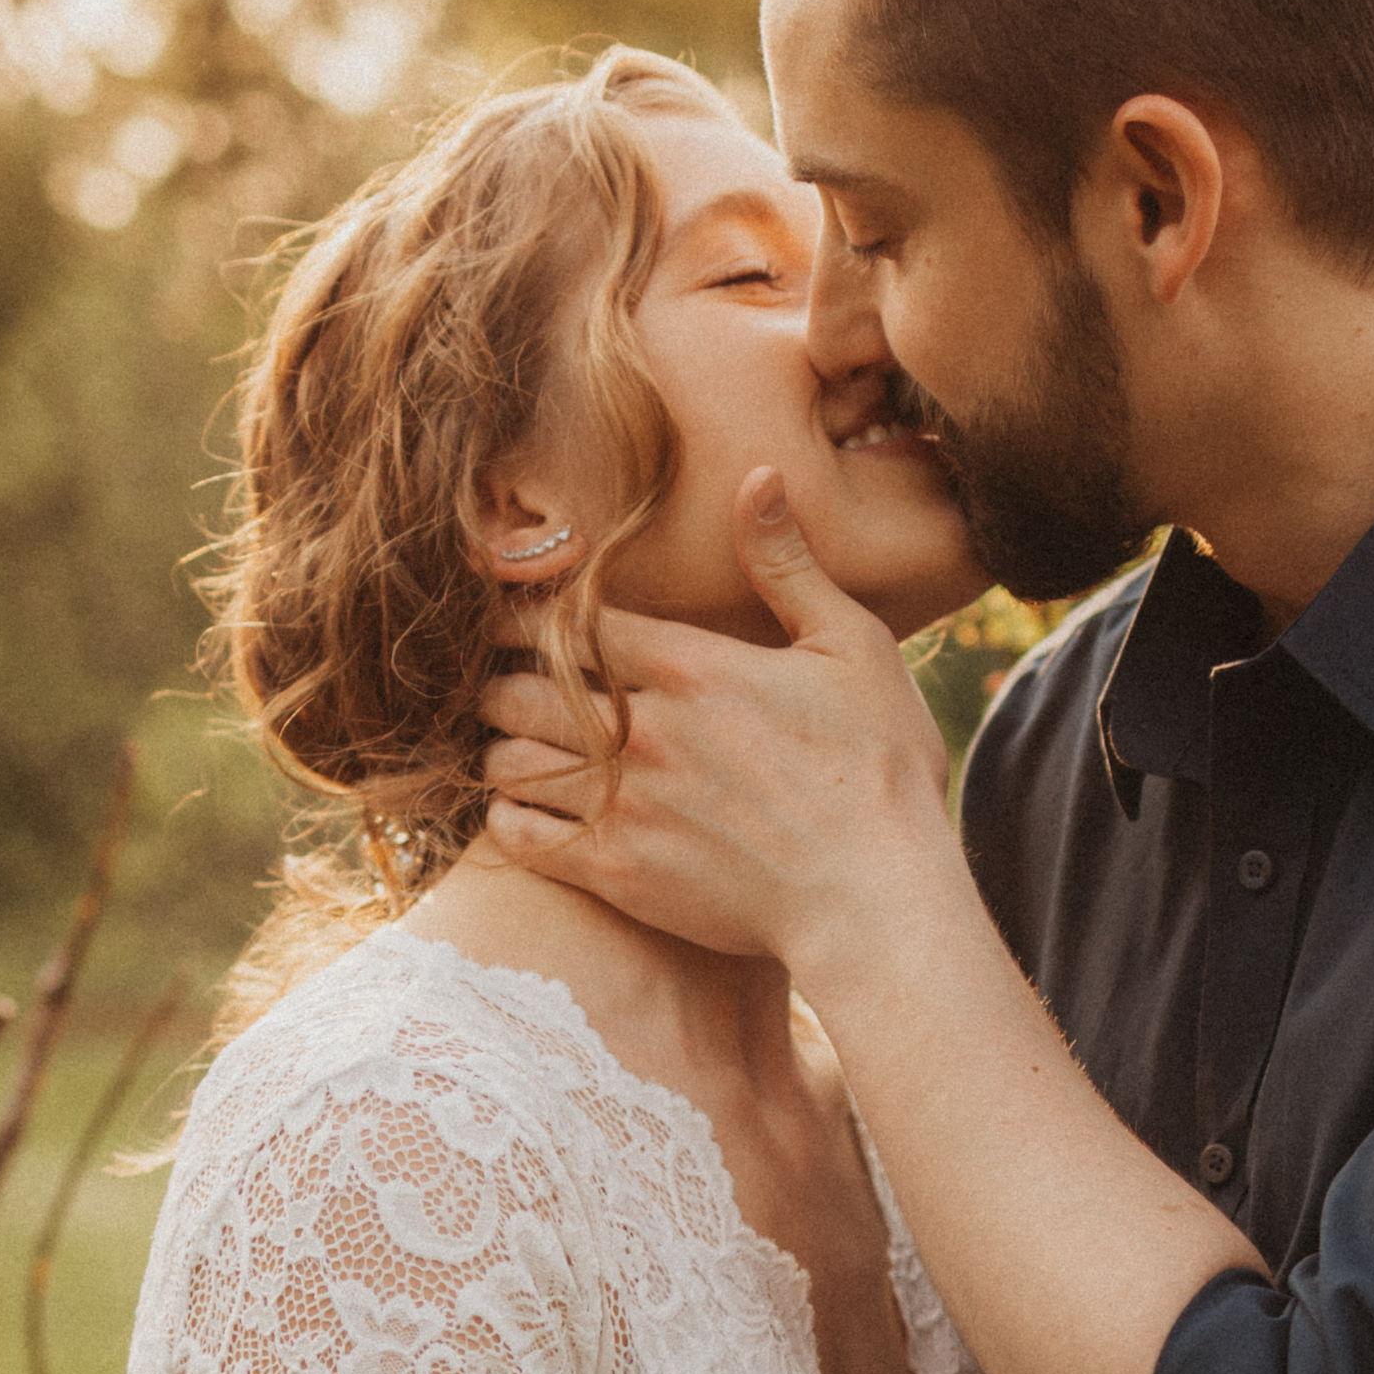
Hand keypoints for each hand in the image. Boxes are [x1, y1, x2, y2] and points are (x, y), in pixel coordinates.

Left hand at [476, 465, 975, 980]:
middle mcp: (641, 730)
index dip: (526, 620)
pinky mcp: (617, 872)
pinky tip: (519, 810)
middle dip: (499, 683)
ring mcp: (622, 804)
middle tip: (496, 685)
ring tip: (507, 746)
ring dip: (499, 748)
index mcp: (690, 666)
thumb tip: (758, 474)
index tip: (509, 623)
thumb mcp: (852, 648)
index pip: (569, 624)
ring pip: (510, 762)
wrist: (874, 898)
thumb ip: (789, 565)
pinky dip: (505, 817)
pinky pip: (519, 837)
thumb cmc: (878, 771)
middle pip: (521, 690)